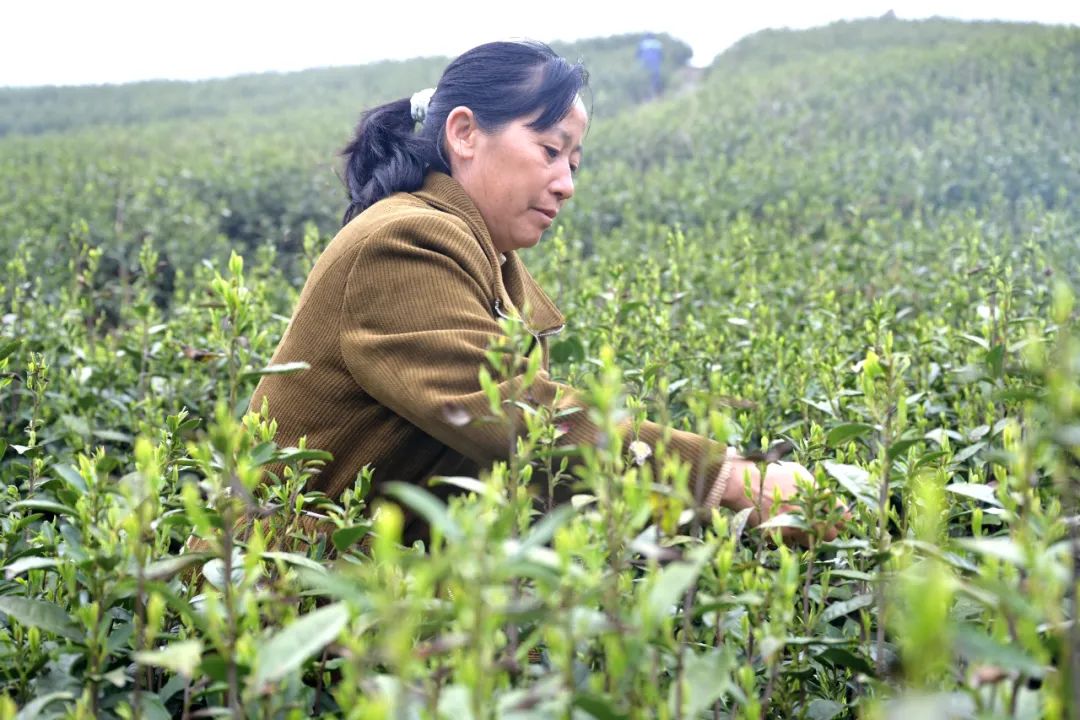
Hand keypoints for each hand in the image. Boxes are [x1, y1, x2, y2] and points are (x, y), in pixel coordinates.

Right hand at [720, 456, 843, 544]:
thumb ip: (816, 486)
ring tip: (800, 527)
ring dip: (809, 536)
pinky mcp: (778, 536)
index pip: (841, 514)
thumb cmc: (771, 473)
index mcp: (816, 496)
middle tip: (820, 525)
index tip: (841, 520)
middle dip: (827, 530)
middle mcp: (807, 513)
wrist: (742, 483)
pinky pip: (790, 542)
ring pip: (811, 542)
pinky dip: (789, 537)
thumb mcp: (798, 472)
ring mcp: (793, 526)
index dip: (842, 518)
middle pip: (830, 534)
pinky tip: (782, 525)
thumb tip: (829, 497)